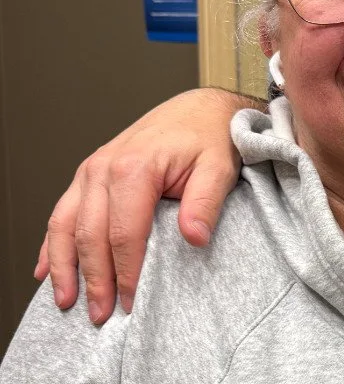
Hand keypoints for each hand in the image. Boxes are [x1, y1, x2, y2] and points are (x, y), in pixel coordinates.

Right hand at [34, 88, 249, 322]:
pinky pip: (61, 211)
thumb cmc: (210, 136)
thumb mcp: (219, 166)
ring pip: (65, 225)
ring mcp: (92, 169)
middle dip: (93, 279)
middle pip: (91, 235)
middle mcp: (104, 167)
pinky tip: (45, 268)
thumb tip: (194, 237)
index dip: (125, 272)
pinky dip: (52, 243)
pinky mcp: (89, 173)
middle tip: (99, 315)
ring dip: (63, 266)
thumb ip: (206, 202)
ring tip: (67, 300)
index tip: (130, 303)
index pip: (124, 234)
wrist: (200, 108)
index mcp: (135, 167)